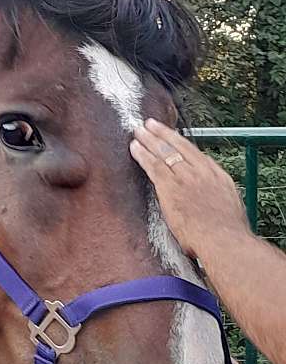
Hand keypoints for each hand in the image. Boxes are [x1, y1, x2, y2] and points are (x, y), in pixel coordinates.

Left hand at [130, 118, 249, 258]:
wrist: (223, 239)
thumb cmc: (227, 234)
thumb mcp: (229, 209)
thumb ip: (216, 200)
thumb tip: (210, 205)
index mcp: (217, 176)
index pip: (196, 154)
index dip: (181, 144)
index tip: (172, 138)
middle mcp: (201, 172)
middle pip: (179, 147)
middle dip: (163, 134)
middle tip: (151, 124)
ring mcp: (186, 177)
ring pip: (164, 152)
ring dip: (149, 140)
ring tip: (138, 131)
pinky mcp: (170, 186)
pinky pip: (153, 166)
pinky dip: (142, 155)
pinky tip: (134, 147)